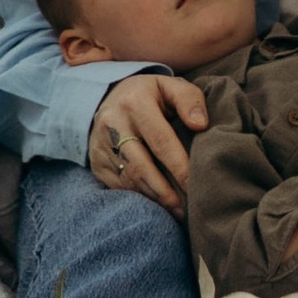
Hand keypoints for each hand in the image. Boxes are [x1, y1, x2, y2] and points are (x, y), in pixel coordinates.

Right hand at [88, 70, 206, 212]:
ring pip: (129, 181)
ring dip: (153, 199)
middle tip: (186, 210)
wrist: (107, 97)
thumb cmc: (150, 95)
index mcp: (135, 103)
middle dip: (164, 192)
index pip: (160, 141)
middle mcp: (113, 125)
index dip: (178, 166)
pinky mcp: (96, 164)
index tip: (194, 185)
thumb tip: (201, 125)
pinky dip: (139, 198)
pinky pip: (118, 187)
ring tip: (176, 211)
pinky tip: (156, 205)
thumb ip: (189, 100)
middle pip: (140, 167)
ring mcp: (101, 146)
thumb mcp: (169, 86)